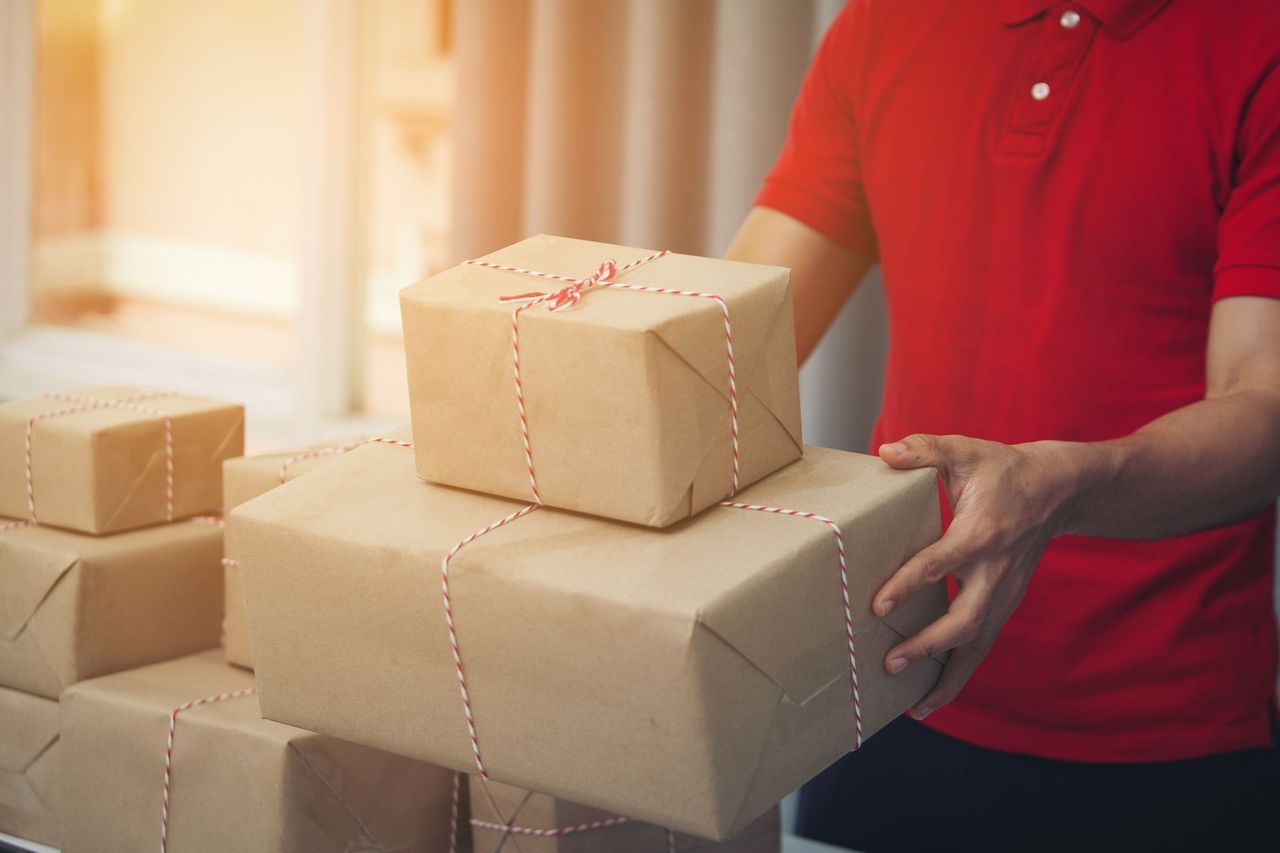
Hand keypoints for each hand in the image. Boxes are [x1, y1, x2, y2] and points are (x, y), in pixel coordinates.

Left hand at [874, 433, 1083, 719]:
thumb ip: (926, 450)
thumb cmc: (1005, 469)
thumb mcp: (966, 450)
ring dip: (947, 678)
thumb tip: (887, 452)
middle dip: (929, 646)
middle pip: (965, 620)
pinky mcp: (1005, 604)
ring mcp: (1005, 593)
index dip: (910, 585)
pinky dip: (959, 675)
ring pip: (978, 645)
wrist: (1060, 489)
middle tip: (891, 662)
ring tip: (914, 706)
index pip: (941, 563)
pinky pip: (982, 646)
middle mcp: (996, 572)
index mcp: (982, 534)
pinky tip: (932, 698)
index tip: (879, 607)